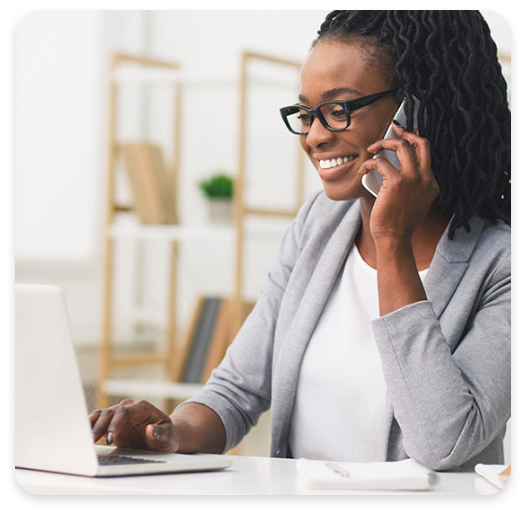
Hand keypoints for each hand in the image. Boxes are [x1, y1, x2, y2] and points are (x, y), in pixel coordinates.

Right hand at [90, 399, 178, 452]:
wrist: (164, 439)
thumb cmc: (167, 436)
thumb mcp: (168, 437)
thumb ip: (160, 433)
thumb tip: (149, 430)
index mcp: (142, 407)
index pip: (124, 412)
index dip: (115, 424)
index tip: (109, 438)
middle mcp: (129, 408)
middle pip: (110, 413)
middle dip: (100, 426)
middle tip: (92, 440)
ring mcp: (119, 416)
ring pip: (101, 415)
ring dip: (92, 425)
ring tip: (84, 439)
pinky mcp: (112, 425)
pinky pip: (98, 422)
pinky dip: (89, 427)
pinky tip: (82, 435)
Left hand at [360, 122, 439, 242]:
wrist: (394, 238)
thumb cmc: (398, 223)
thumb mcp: (414, 203)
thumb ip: (413, 187)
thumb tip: (397, 172)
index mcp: (431, 183)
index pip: (426, 153)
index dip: (413, 140)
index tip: (402, 135)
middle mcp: (425, 178)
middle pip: (420, 142)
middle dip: (405, 131)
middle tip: (392, 128)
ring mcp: (412, 179)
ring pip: (401, 146)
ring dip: (383, 143)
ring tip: (372, 149)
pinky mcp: (396, 182)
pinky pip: (380, 162)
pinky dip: (369, 163)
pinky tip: (364, 168)